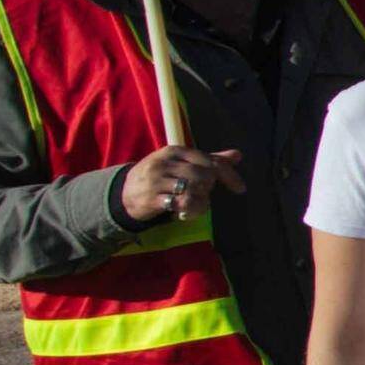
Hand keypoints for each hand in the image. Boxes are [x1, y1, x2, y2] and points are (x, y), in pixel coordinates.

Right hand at [114, 144, 244, 225]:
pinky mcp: (152, 198)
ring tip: (195, 206)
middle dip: (209, 189)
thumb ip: (210, 160)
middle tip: (201, 194)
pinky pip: (181, 204)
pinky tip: (185, 213)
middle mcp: (166, 163)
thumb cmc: (161, 176)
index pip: (211, 161)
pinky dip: (191, 211)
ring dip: (202, 202)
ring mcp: (157, 180)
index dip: (229, 175)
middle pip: (205, 176)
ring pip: (194, 190)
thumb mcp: (182, 163)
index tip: (240, 189)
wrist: (124, 192)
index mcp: (176, 151)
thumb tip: (237, 155)